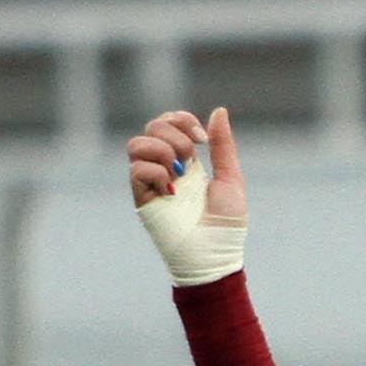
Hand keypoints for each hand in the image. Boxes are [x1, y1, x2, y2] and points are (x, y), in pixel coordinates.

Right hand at [129, 107, 247, 283]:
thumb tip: (219, 111)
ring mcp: (151, 182)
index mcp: (185, 162)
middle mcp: (165, 168)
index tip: (201, 138)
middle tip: (191, 158)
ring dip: (161, 149)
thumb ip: (222, 145)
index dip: (181, 119)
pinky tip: (171, 189)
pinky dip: (155, 172)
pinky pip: (136, 170)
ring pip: (136, 144)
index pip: (168, 123)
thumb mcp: (229, 178)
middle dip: (175, 134)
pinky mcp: (142, 198)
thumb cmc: (225, 224)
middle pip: (152, 127)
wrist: (214, 254)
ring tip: (179, 172)